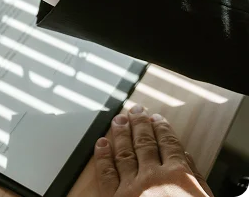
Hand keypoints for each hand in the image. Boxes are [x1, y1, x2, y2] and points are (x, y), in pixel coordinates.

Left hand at [94, 106, 213, 196]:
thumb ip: (194, 178)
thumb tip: (185, 158)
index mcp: (177, 175)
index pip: (168, 144)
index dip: (161, 129)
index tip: (156, 119)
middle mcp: (151, 176)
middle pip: (143, 143)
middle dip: (138, 124)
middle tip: (134, 110)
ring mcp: (130, 186)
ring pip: (123, 152)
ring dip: (119, 133)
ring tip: (117, 119)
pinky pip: (105, 172)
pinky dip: (102, 155)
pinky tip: (100, 143)